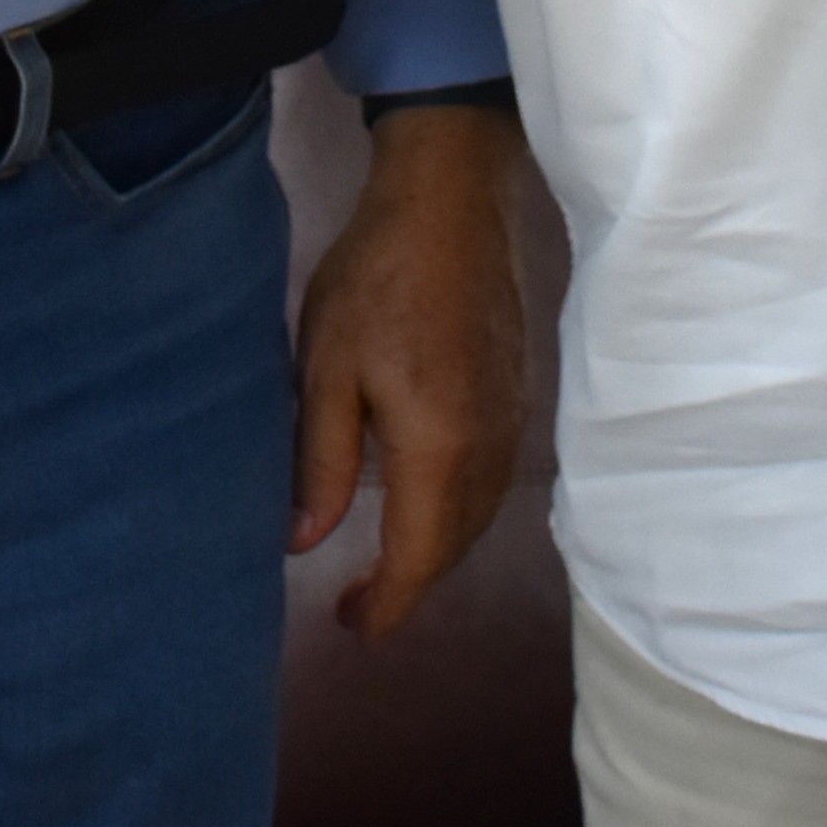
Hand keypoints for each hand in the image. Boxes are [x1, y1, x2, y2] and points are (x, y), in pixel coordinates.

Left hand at [294, 99, 530, 638]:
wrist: (453, 197)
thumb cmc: (376, 277)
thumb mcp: (324, 371)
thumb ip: (323, 464)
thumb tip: (308, 542)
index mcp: (440, 449)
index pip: (420, 558)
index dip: (389, 604)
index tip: (353, 629)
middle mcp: (489, 447)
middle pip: (456, 545)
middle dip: (411, 585)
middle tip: (356, 604)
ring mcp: (512, 419)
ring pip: (479, 514)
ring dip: (438, 549)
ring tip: (387, 563)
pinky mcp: (518, 392)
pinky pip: (492, 480)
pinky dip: (459, 510)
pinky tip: (425, 500)